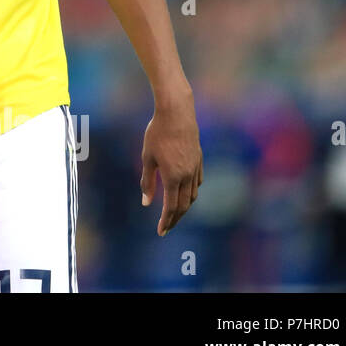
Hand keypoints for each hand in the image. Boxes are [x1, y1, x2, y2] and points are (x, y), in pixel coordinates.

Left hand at [139, 86, 202, 235]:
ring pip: (192, 195)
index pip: (170, 207)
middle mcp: (187, 176)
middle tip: (166, 228)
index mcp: (173, 177)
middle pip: (183, 205)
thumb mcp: (147, 157)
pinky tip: (185, 193)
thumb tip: (146, 202)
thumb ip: (147, 181)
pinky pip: (197, 182)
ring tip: (174, 213)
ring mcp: (196, 168)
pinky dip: (191, 192)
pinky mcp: (199, 160)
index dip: (166, 221)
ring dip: (184, 207)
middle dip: (175, 219)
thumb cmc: (157, 134)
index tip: (161, 232)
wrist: (177, 114)